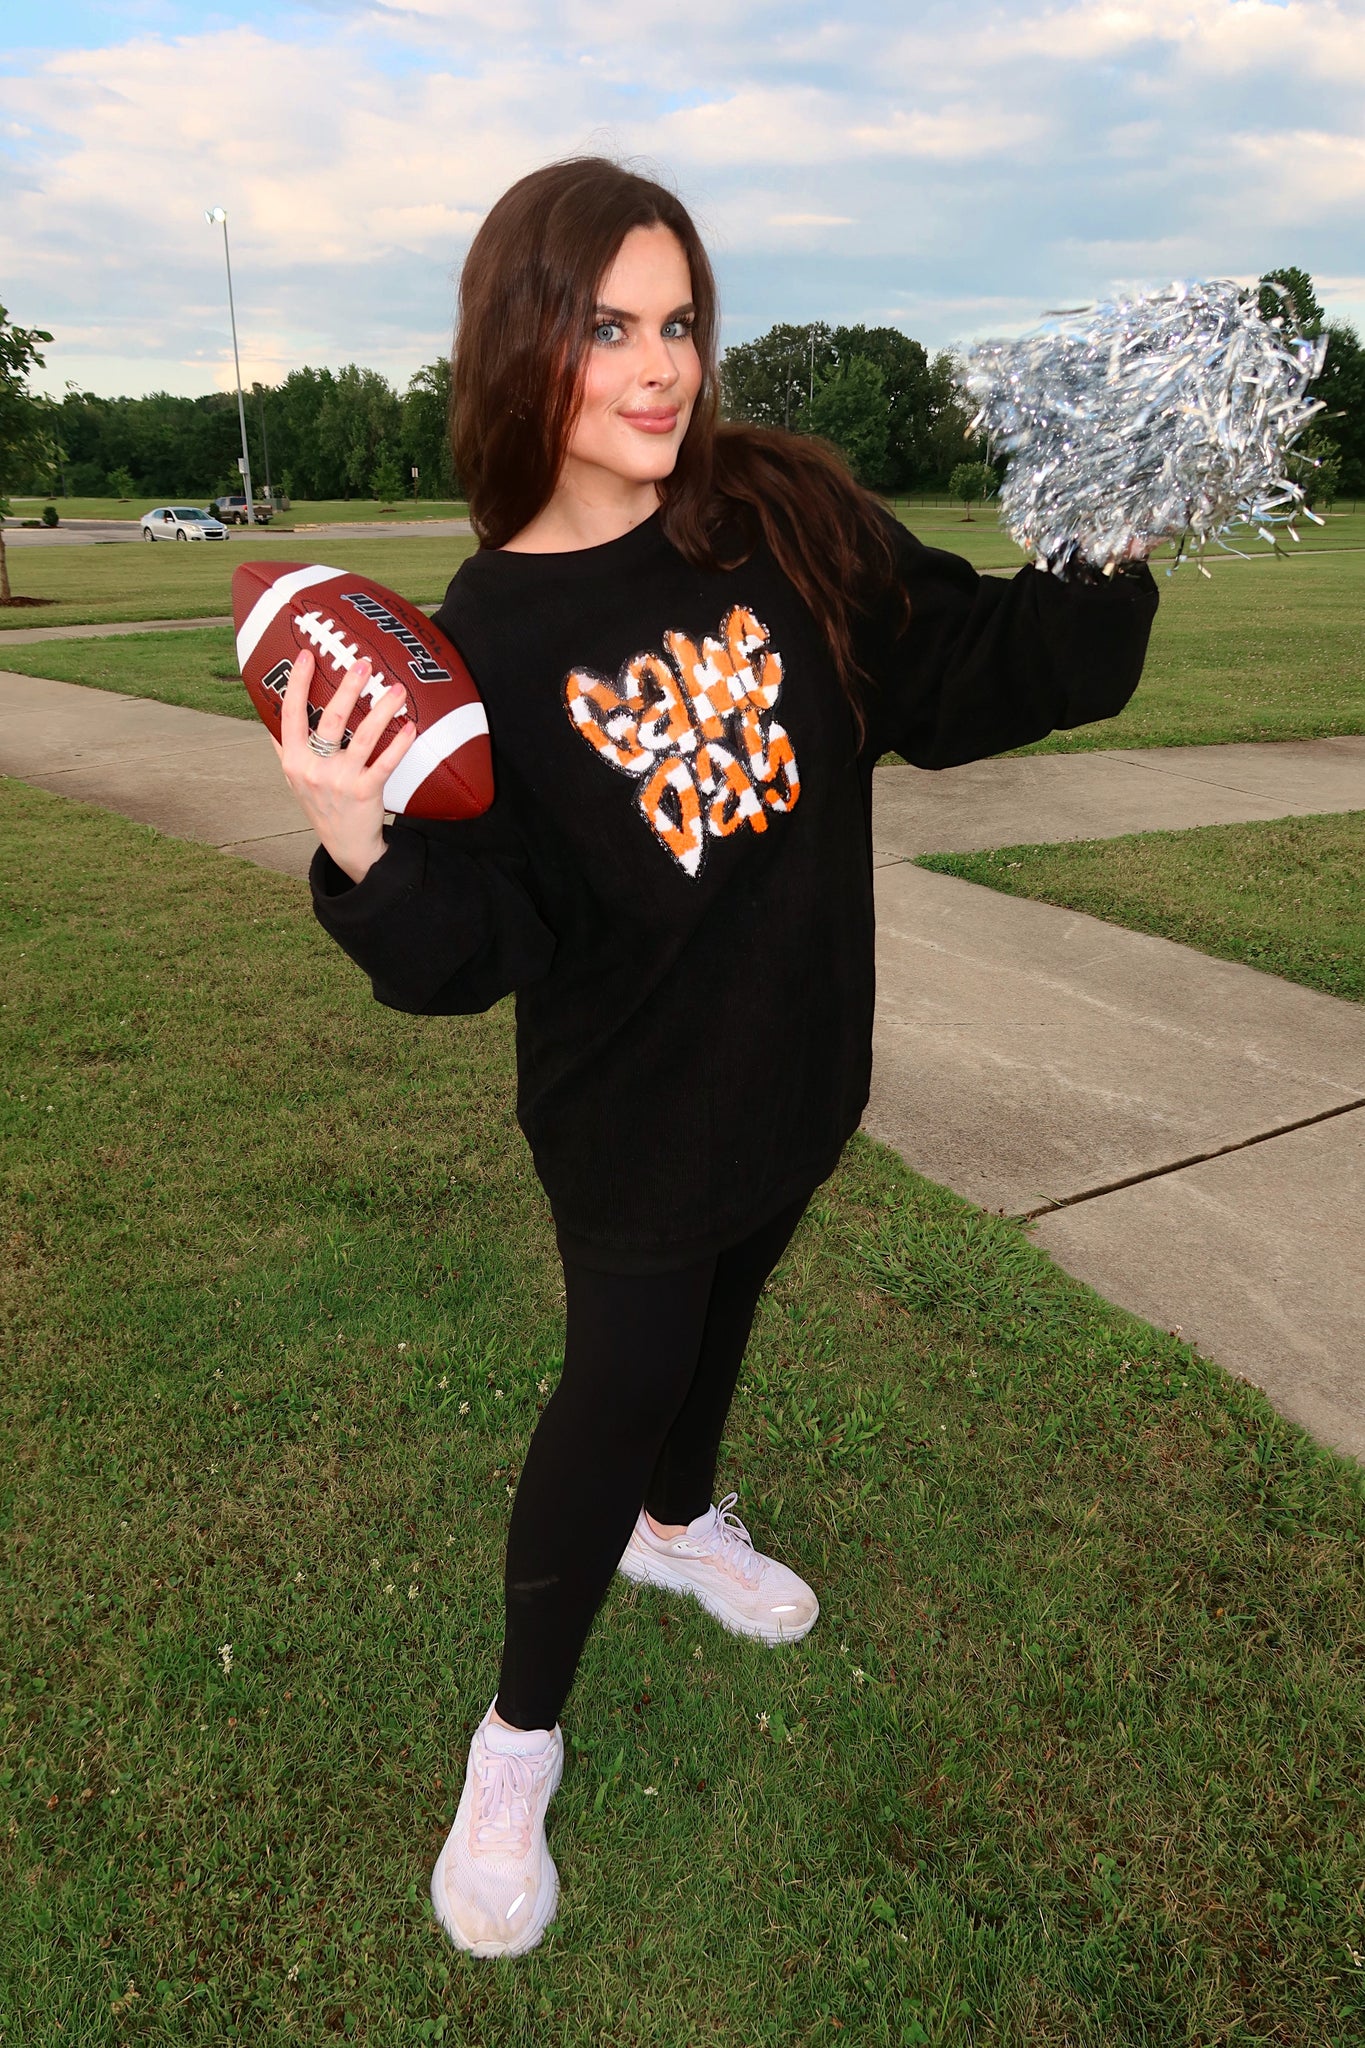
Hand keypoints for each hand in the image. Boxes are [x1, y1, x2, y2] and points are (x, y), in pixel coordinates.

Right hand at [272, 649, 417, 882]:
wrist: (344, 845)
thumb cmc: (321, 805)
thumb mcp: (294, 779)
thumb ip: (284, 749)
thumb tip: (270, 718)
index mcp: (294, 761)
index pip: (290, 715)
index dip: (296, 684)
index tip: (305, 655)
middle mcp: (314, 769)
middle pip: (329, 720)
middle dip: (347, 688)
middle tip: (363, 663)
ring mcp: (340, 781)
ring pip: (362, 737)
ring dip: (381, 710)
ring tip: (396, 688)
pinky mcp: (365, 792)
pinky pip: (385, 763)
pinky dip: (399, 744)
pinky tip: (410, 726)